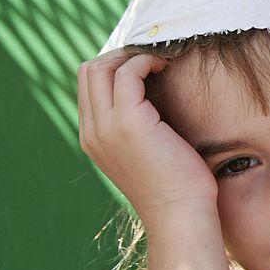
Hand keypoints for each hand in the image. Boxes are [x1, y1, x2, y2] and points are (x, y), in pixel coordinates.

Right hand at [77, 49, 217, 234]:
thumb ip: (139, 127)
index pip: (88, 86)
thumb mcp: (147, 152)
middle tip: (151, 57)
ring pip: (101, 67)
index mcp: (94, 138)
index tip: (144, 64)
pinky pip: (127, 73)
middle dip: (119, 55)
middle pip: (88, 71)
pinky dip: (145, 62)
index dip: (114, 67)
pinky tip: (166, 66)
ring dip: (132, 56)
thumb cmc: (175, 184)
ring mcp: (106, 127)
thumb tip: (154, 98)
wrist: (180, 214)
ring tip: (160, 60)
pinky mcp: (128, 122)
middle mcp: (92, 132)